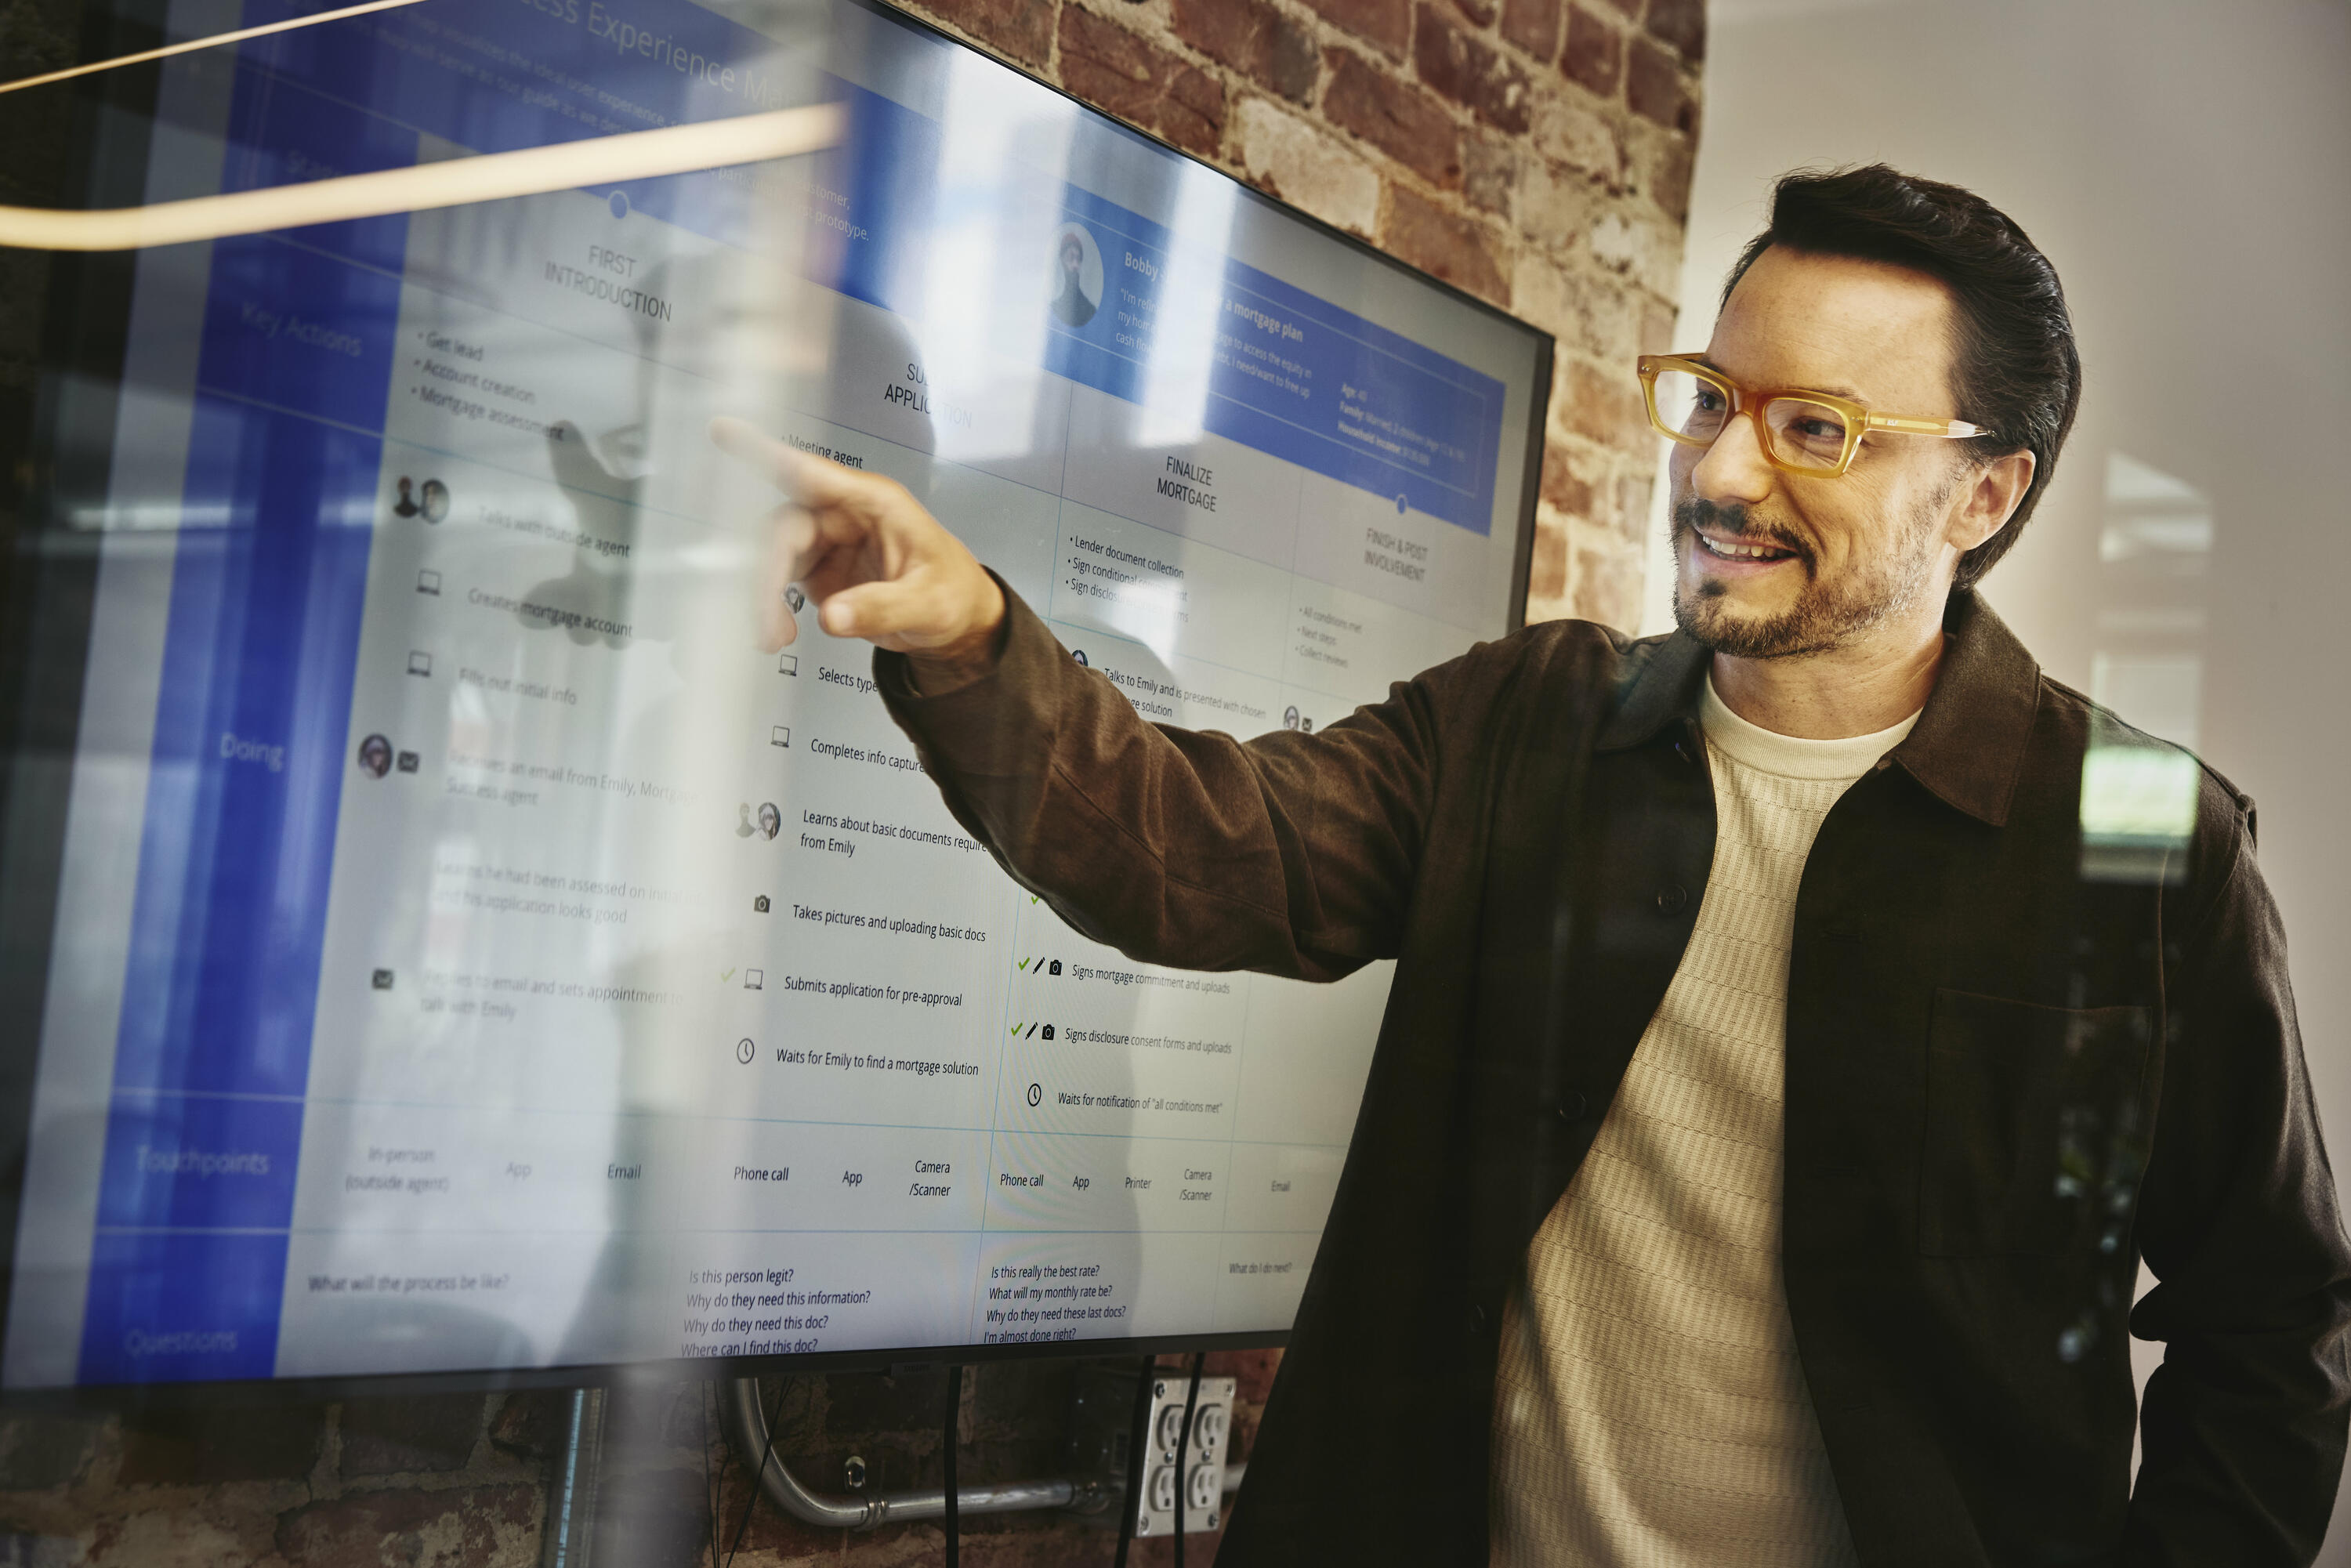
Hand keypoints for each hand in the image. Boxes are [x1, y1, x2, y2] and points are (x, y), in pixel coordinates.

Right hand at [712, 418, 1006, 685]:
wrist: (956, 621)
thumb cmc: (952, 592)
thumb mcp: (930, 602)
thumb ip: (883, 607)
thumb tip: (832, 616)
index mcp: (873, 502)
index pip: (811, 471)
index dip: (765, 452)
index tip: (725, 431)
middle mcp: (843, 514)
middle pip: (784, 528)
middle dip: (768, 574)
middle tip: (768, 621)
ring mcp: (826, 541)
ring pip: (773, 556)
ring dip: (765, 597)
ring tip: (773, 637)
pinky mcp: (816, 569)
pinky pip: (777, 581)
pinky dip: (771, 608)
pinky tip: (778, 634)